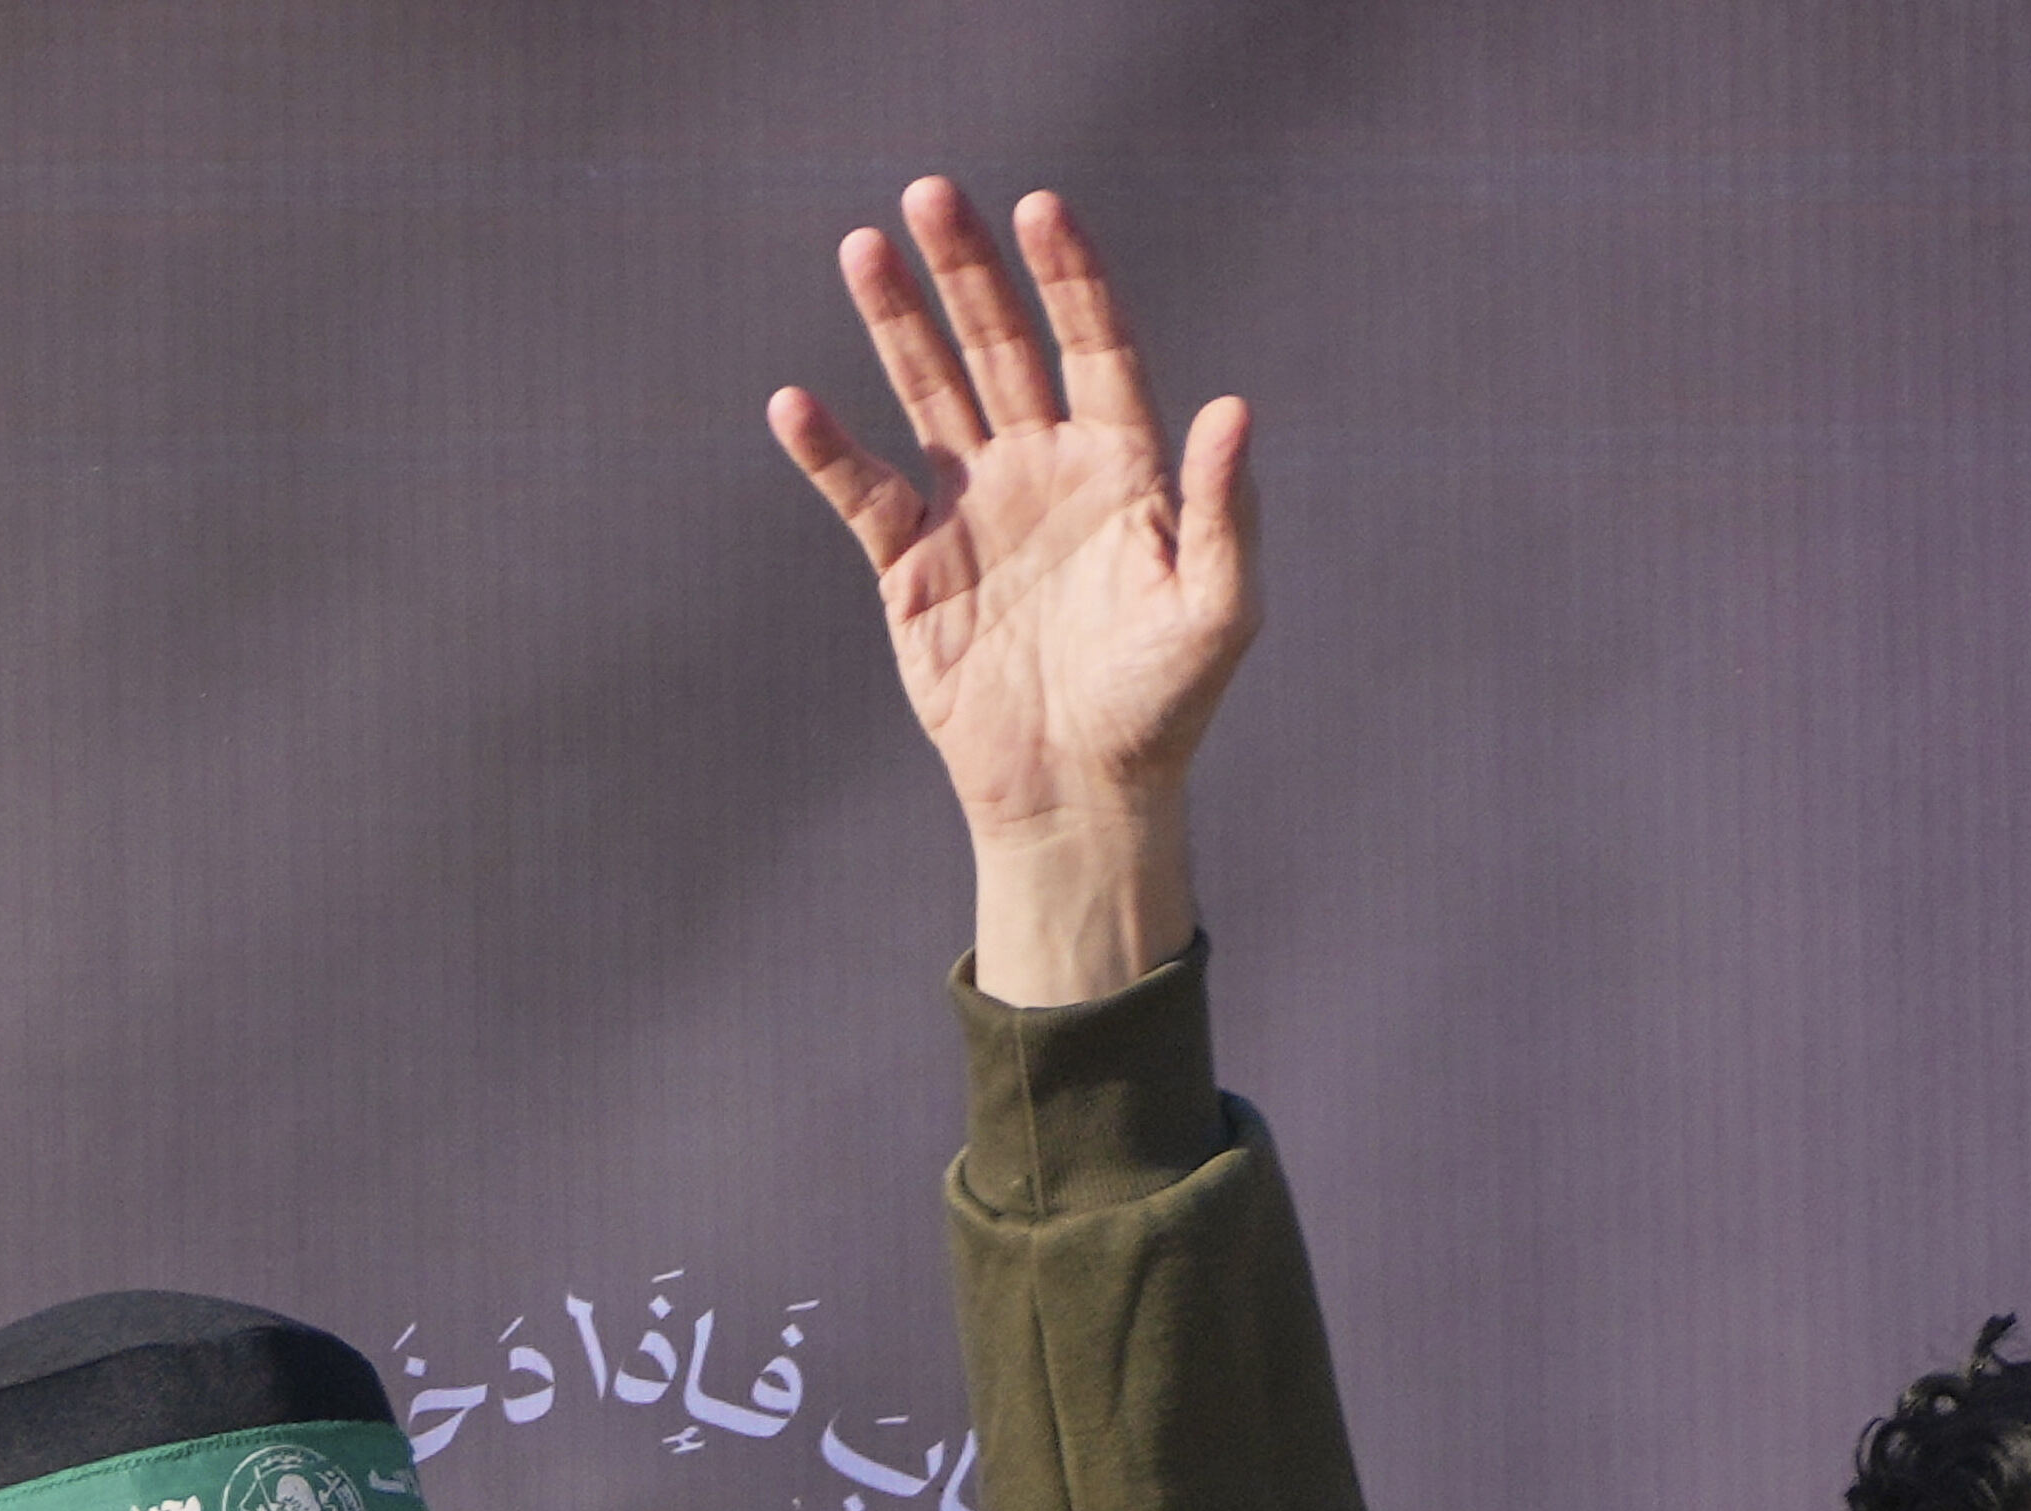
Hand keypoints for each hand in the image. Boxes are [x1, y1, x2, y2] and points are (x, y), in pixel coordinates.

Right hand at [769, 179, 1254, 1005]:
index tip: (1041, 209)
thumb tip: (1235, 408)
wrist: (1082, 798)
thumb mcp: (1214, 612)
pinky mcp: (914, 568)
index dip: (1070, 278)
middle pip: (1000, 347)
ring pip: (929, 393)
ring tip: (864, 245)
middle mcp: (1044, 470)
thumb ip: (1225, 512)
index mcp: (1120, 468)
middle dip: (968, 272)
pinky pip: (865, 494)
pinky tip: (795, 404)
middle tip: (931, 194)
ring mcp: (974, 511)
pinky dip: (830, 451)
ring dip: (896, 323)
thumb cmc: (1163, 708)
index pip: (1095, 346)